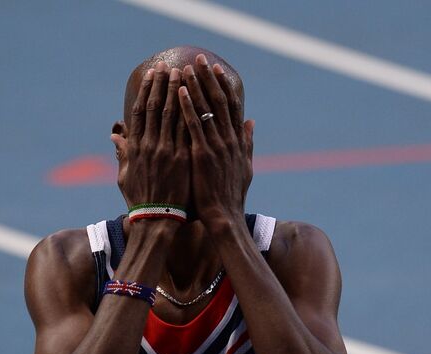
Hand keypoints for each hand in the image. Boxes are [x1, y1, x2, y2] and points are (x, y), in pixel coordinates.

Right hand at [111, 61, 190, 214]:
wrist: (156, 220)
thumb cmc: (140, 201)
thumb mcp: (125, 176)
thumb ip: (122, 153)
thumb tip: (115, 136)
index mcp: (135, 147)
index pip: (140, 111)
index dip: (147, 90)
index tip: (152, 74)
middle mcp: (149, 145)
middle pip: (155, 107)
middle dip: (162, 84)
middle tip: (168, 65)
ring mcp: (166, 151)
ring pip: (172, 113)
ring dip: (178, 91)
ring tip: (184, 73)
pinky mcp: (182, 158)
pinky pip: (187, 129)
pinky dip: (191, 111)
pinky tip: (196, 97)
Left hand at [179, 54, 253, 229]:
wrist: (224, 217)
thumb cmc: (231, 197)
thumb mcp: (245, 167)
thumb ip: (247, 143)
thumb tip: (252, 122)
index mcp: (237, 142)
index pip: (231, 106)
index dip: (223, 85)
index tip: (215, 68)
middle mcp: (228, 140)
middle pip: (219, 101)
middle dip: (208, 78)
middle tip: (199, 58)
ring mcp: (216, 146)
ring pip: (206, 109)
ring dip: (195, 86)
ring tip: (186, 68)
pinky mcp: (202, 155)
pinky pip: (193, 125)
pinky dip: (187, 107)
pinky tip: (179, 92)